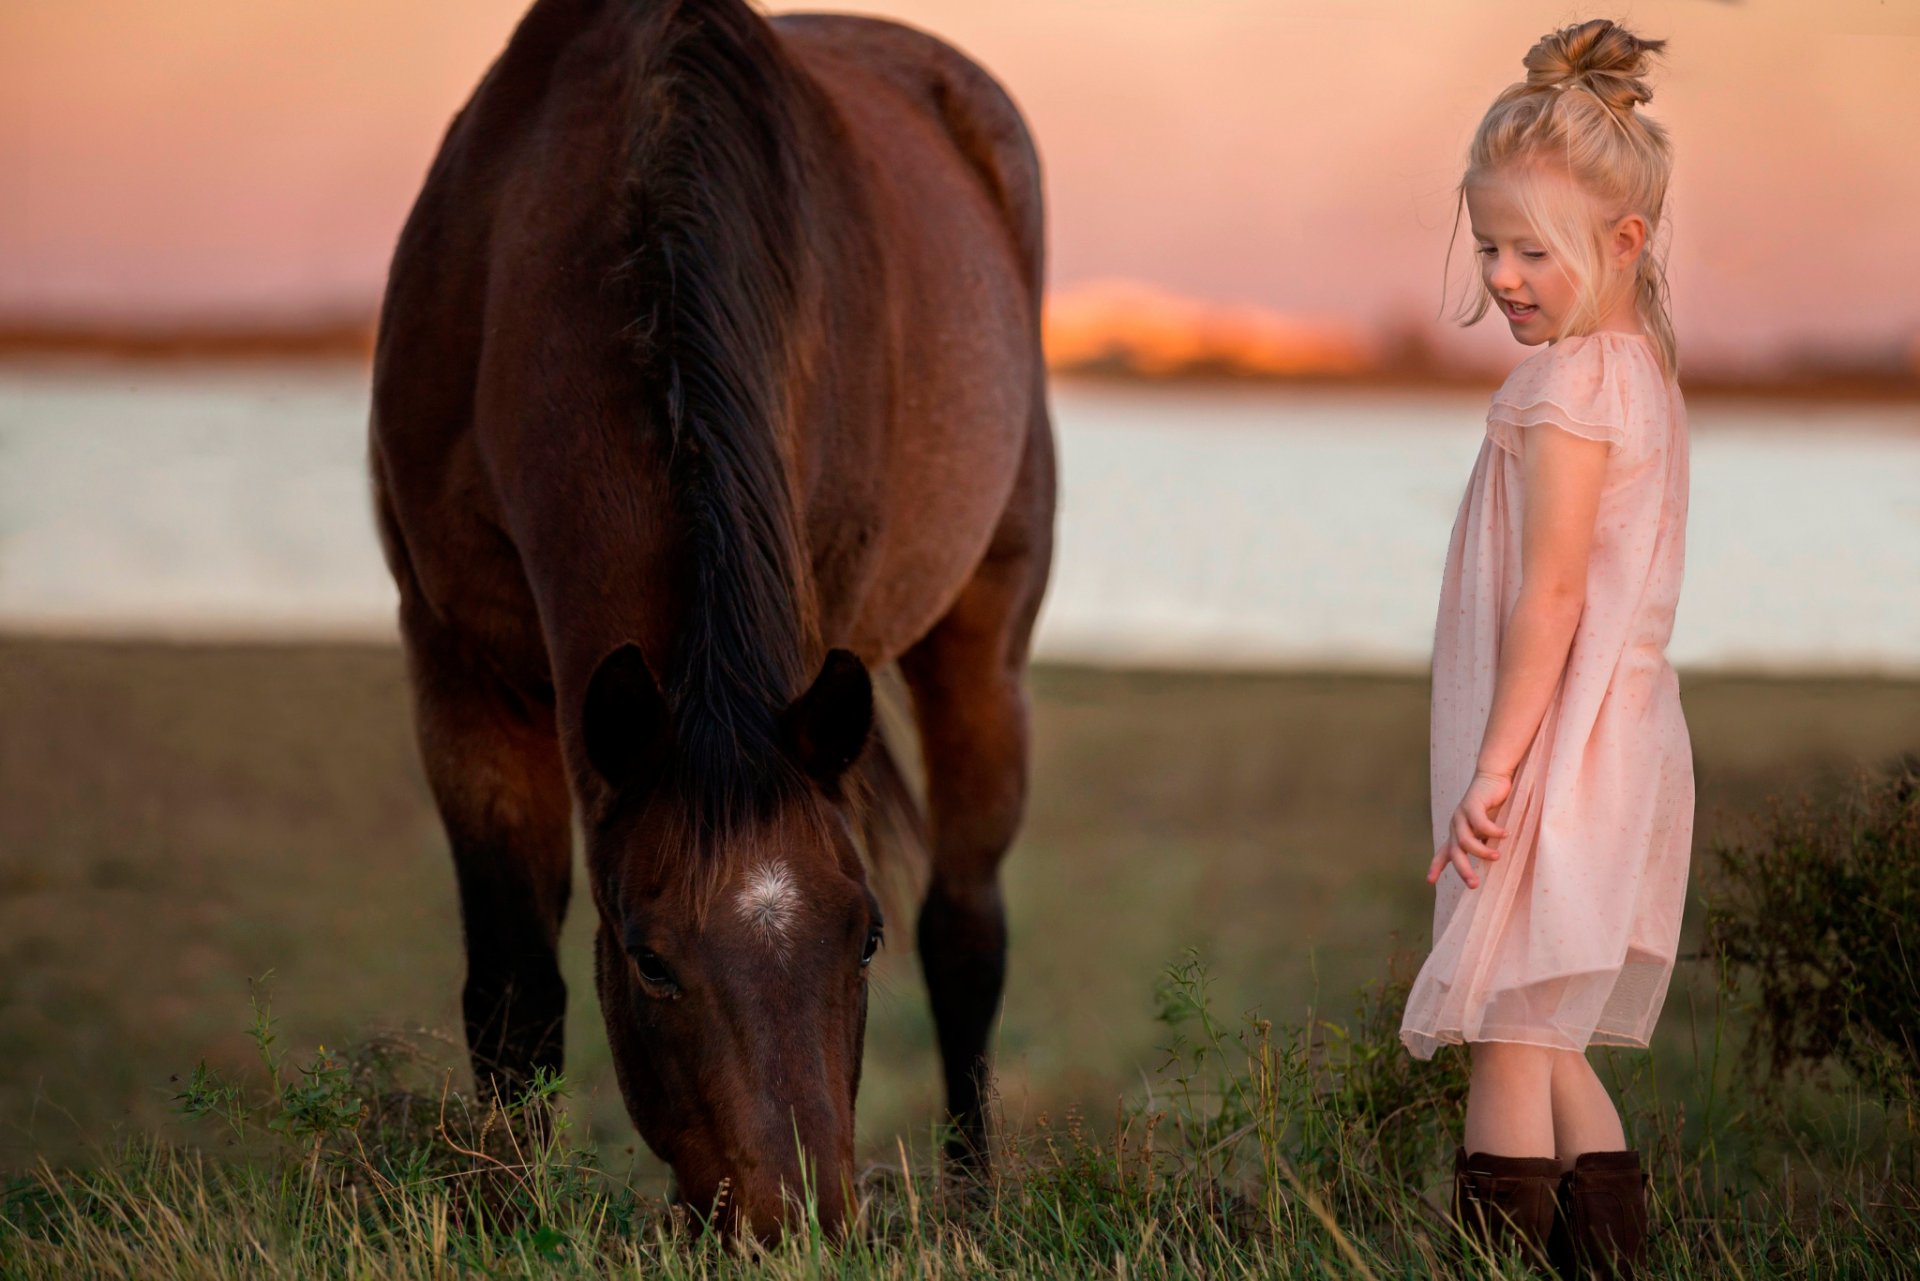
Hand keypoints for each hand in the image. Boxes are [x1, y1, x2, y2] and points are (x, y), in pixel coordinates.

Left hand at [1426, 769, 1512, 889]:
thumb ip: (1486, 843)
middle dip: (1463, 870)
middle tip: (1474, 883)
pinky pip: (1480, 823)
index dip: (1436, 867)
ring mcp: (1461, 815)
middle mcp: (1456, 826)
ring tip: (1497, 856)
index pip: (1444, 853)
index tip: (1429, 881)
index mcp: (1458, 833)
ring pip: (1465, 841)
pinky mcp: (1471, 804)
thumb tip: (1492, 862)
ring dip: (1481, 851)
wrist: (1494, 778)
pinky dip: (1493, 831)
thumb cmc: (1493, 806)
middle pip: (1454, 853)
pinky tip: (1505, 834)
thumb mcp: (1487, 829)